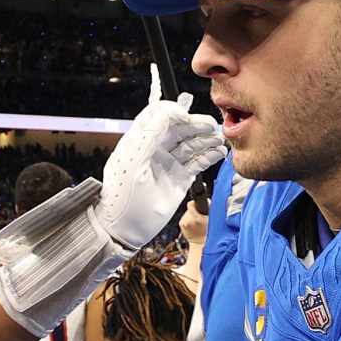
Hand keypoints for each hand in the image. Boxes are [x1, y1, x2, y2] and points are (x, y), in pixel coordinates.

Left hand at [95, 67, 226, 251]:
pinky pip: (197, 162)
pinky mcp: (180, 178)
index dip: (174, 112)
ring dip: (206, 139)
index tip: (187, 117)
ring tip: (219, 140)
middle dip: (196, 125)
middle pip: (179, 127)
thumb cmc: (121, 197)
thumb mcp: (132, 162)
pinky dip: (209, 156)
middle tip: (212, 127)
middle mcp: (155, 148)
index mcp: (140, 140)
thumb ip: (148, 135)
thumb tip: (166, 111)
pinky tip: (219, 153)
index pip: (159, 115)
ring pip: (191, 144)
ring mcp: (169, 163)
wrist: (125, 228)